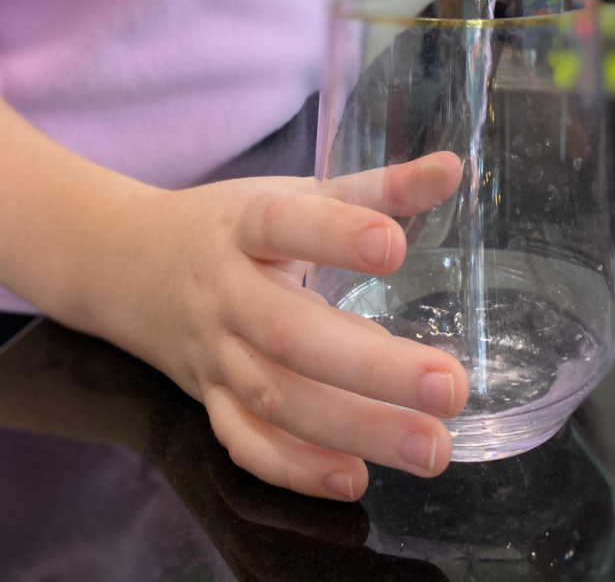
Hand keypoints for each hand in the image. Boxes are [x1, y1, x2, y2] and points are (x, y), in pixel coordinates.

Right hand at [109, 152, 467, 502]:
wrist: (129, 265)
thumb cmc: (230, 225)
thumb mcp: (292, 194)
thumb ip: (376, 187)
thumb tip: (454, 168)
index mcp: (244, 225)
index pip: (283, 225)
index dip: (335, 235)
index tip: (396, 246)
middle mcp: (224, 293)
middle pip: (288, 333)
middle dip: (371, 368)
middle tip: (452, 386)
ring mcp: (213, 355)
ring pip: (275, 399)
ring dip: (355, 429)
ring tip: (432, 447)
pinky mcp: (207, 402)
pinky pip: (245, 443)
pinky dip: (295, 468)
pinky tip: (356, 479)